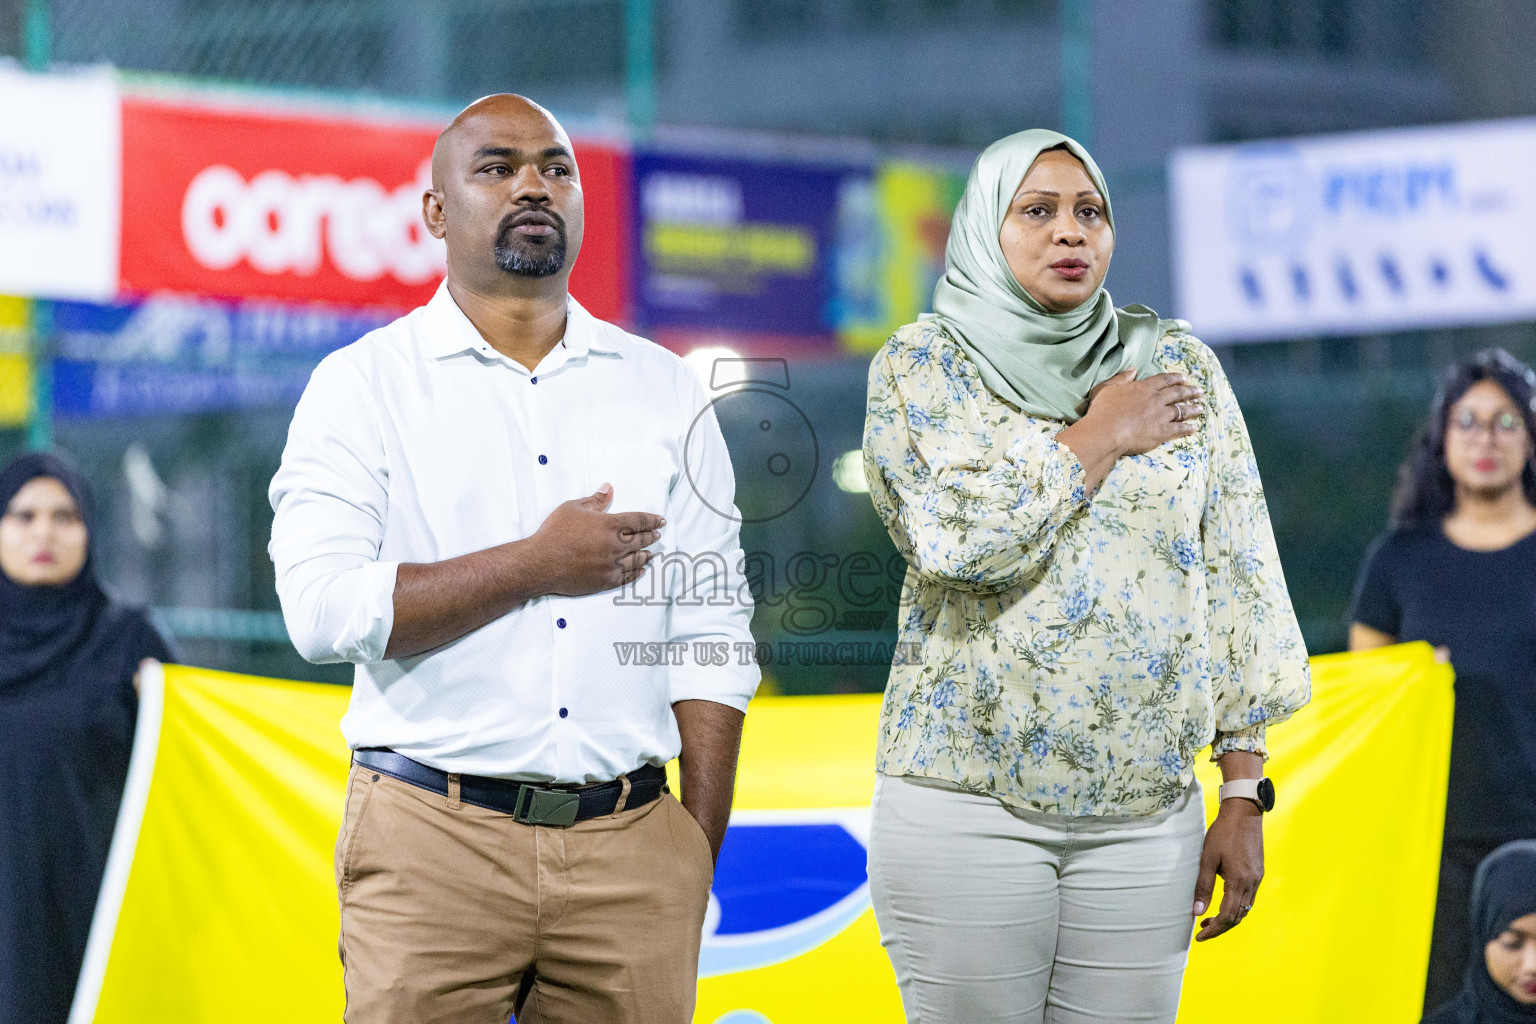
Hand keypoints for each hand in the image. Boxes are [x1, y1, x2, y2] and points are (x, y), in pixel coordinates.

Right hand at [527, 484, 663, 596]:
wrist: (540, 562)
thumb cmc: (554, 532)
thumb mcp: (573, 508)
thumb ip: (595, 500)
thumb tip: (608, 488)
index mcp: (611, 525)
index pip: (640, 520)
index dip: (652, 520)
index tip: (661, 521)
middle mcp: (616, 545)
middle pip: (642, 540)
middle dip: (652, 536)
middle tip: (657, 535)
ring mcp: (612, 565)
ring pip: (637, 560)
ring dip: (647, 555)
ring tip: (651, 553)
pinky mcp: (606, 581)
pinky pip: (628, 577)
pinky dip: (637, 572)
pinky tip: (641, 570)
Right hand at [1082, 369, 1204, 455]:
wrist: (1106, 432)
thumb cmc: (1102, 410)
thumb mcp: (1107, 388)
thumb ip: (1122, 378)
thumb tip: (1133, 369)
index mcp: (1143, 388)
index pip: (1163, 380)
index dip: (1175, 378)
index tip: (1184, 378)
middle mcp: (1155, 400)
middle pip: (1176, 394)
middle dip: (1189, 391)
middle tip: (1199, 391)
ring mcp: (1161, 416)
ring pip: (1181, 410)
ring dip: (1192, 409)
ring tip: (1200, 408)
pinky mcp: (1162, 432)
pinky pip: (1178, 429)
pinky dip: (1187, 428)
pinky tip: (1193, 428)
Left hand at [1192, 800, 1263, 940]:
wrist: (1244, 813)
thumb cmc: (1222, 833)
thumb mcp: (1207, 858)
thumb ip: (1203, 886)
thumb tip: (1196, 912)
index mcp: (1239, 881)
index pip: (1227, 916)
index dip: (1214, 929)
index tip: (1199, 936)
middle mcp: (1252, 883)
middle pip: (1238, 917)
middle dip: (1220, 927)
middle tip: (1202, 931)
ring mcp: (1257, 878)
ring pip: (1245, 909)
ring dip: (1228, 918)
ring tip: (1209, 919)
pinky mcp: (1258, 872)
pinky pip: (1248, 898)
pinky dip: (1236, 906)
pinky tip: (1223, 903)